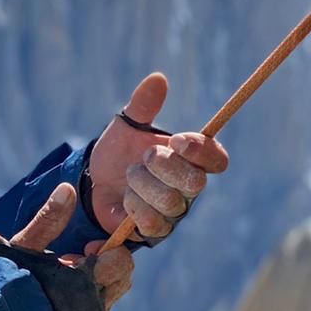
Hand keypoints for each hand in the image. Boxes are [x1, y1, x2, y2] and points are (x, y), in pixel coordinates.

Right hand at [3, 183, 133, 310]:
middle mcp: (92, 310)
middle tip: (72, 267)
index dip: (109, 252)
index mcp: (84, 281)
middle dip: (105, 271)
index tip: (86, 250)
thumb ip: (49, 219)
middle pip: (121, 282)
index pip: (122, 261)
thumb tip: (68, 188)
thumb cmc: (3, 286)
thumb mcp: (23, 247)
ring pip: (107, 306)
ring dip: (92, 295)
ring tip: (59, 293)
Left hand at [86, 73, 228, 240]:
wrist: (94, 182)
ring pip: (171, 203)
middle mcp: (189, 187)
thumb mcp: (126, 126)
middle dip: (165, 167)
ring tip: (130, 176)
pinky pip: (152, 224)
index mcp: (191, 159)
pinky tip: (124, 198)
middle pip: (195, 183)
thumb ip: (143, 105)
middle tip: (145, 156)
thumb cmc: (119, 152)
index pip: (217, 159)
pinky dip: (133, 207)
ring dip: (143, 185)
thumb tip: (157, 79)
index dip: (202, 151)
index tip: (177, 140)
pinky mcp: (155, 231)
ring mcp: (174, 211)